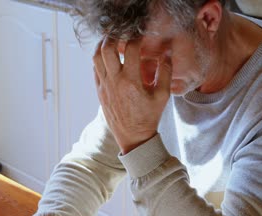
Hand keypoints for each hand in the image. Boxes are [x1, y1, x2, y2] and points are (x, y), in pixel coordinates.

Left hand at [93, 37, 171, 153]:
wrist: (133, 137)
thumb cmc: (149, 117)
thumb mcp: (163, 96)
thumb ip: (165, 73)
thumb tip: (166, 55)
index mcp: (132, 81)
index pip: (131, 49)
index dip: (136, 38)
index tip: (140, 35)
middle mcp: (115, 81)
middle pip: (106, 48)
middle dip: (114, 36)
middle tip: (121, 32)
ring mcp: (104, 86)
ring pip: (96, 57)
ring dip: (102, 45)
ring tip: (111, 41)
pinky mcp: (99, 91)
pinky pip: (95, 69)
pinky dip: (99, 59)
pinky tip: (108, 57)